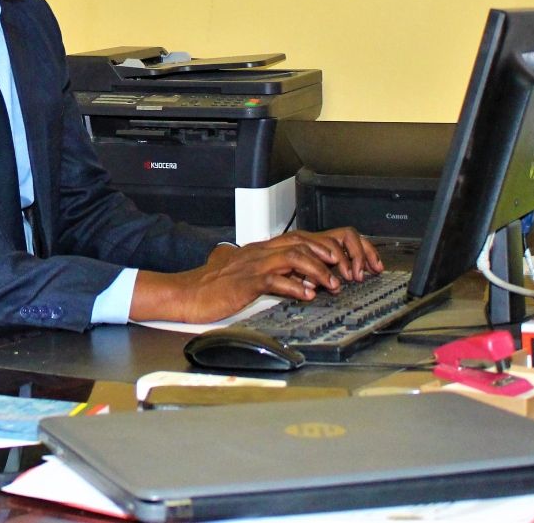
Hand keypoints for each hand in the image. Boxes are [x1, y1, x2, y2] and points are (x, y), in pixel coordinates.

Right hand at [129, 227, 382, 323]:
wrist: (186, 294)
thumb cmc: (213, 287)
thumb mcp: (246, 274)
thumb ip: (269, 272)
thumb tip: (293, 280)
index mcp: (263, 249)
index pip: (303, 237)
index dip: (327, 246)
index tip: (344, 262)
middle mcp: (260, 252)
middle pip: (304, 241)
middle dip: (331, 255)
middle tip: (347, 273)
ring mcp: (253, 265)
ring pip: (294, 255)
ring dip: (318, 270)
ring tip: (332, 286)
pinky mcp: (245, 282)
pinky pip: (275, 280)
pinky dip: (294, 287)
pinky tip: (306, 296)